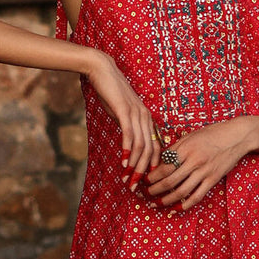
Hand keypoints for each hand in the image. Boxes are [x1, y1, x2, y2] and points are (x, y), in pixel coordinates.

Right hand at [84, 51, 161, 185]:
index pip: (156, 147)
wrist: (102, 70)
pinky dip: (127, 150)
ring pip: (141, 145)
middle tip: (136, 188)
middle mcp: (146, 117)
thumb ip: (127, 127)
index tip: (145, 181)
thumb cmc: (110, 92)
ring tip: (128, 180)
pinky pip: (129, 134)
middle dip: (143, 172)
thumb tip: (127, 144)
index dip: (152, 166)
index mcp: (147, 119)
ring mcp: (137, 113)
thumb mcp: (121, 113)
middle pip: (150, 150)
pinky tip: (123, 162)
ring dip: (134, 165)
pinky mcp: (125, 110)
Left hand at [145, 117, 254, 210]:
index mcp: (186, 149)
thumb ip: (175, 149)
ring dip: (166, 200)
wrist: (237, 136)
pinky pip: (197, 196)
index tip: (144, 180)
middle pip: (169, 181)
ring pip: (181, 191)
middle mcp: (194, 161)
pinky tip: (176, 208)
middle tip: (145, 194)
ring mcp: (204, 172)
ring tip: (156, 203)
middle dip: (154, 190)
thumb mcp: (190, 136)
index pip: (163, 167)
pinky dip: (184, 205)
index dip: (151, 176)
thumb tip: (158, 162)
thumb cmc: (212, 133)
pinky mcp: (213, 179)